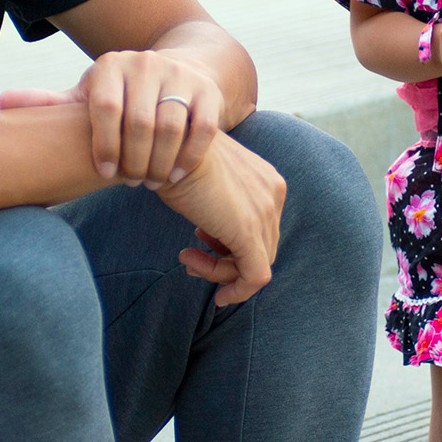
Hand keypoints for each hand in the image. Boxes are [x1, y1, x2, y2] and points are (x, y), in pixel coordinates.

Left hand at [0, 49, 224, 187]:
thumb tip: (0, 103)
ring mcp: (181, 75)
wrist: (179, 70)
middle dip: (134, 161)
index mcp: (111, 65)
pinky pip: (203, 130)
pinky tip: (175, 175)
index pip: (105, 110)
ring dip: (161, 163)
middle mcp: (146, 63)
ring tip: (151, 182)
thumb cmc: (122, 94)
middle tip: (131, 183)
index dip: (104, 147)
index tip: (103, 173)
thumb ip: (50, 104)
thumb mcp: (89, 96)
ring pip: (171, 128)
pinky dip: (188, 157)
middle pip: (140, 123)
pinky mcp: (208, 91)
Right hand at [156, 132, 286, 305]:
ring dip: (219, 272)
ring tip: (187, 259)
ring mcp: (264, 212)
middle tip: (190, 258)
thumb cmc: (175, 157)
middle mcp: (273, 194)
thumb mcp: (205, 180)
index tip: (198, 242)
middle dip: (225, 260)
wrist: (167, 144)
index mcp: (266, 179)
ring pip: (256, 264)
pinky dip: (237, 291)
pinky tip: (218, 297)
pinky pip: (254, 276)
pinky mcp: (249, 232)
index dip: (229, 242)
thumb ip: (218, 202)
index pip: (260, 226)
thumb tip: (210, 229)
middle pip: (260, 246)